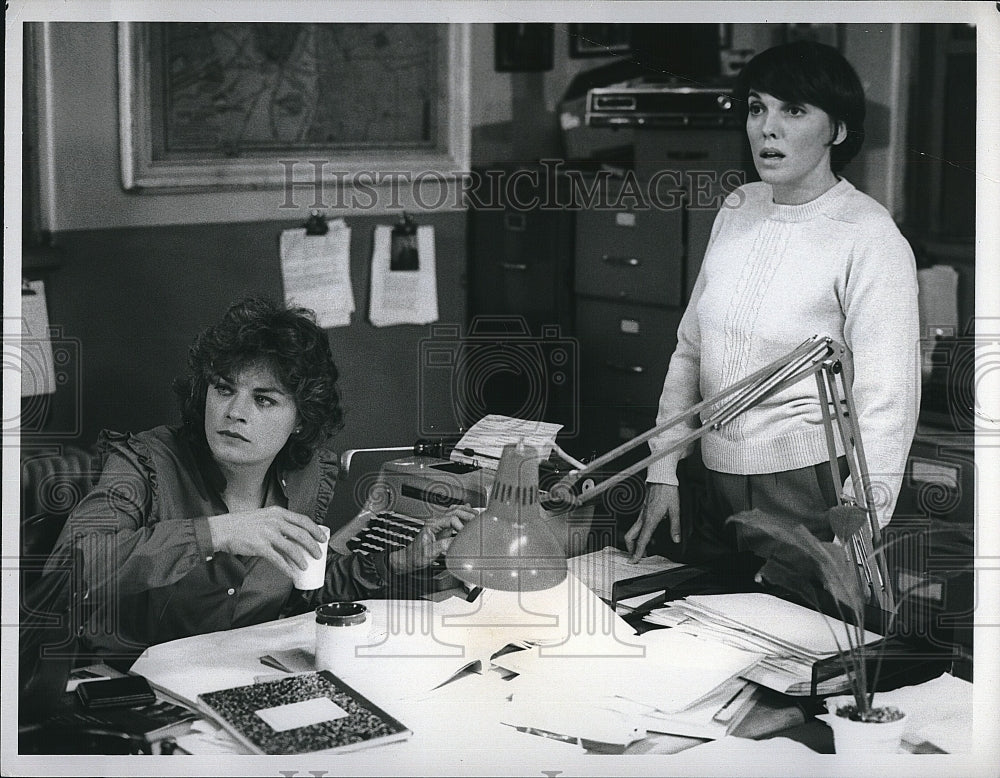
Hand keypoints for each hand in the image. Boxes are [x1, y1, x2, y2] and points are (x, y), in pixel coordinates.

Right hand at [207, 507, 327, 578]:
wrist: (222, 529)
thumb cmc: (242, 524)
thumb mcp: (264, 517)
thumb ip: (278, 523)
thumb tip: (293, 536)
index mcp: (278, 513)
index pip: (303, 520)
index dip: (316, 530)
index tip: (322, 537)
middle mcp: (275, 522)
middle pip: (301, 535)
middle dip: (313, 546)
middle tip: (318, 554)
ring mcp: (268, 534)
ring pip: (292, 548)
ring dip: (301, 559)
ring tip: (305, 566)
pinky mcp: (260, 547)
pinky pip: (278, 559)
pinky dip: (287, 568)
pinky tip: (291, 573)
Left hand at [389, 504, 475, 573]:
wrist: (409, 558)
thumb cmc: (416, 556)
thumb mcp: (429, 552)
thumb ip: (442, 546)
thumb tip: (456, 541)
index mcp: (432, 525)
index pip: (451, 519)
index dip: (460, 525)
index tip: (465, 534)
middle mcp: (435, 522)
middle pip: (454, 511)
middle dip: (466, 514)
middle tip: (476, 520)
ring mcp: (439, 524)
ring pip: (454, 511)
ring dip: (465, 511)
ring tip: (475, 515)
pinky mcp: (442, 529)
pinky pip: (453, 516)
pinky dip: (462, 513)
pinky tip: (468, 511)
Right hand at [624, 483, 679, 561]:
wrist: (661, 478)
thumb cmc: (667, 491)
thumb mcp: (675, 509)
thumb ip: (675, 526)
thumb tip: (676, 539)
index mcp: (650, 519)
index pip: (641, 540)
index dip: (637, 552)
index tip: (634, 561)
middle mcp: (643, 518)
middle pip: (630, 537)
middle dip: (631, 549)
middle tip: (638, 556)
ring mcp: (642, 514)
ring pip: (633, 532)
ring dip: (636, 542)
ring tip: (645, 549)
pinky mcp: (643, 511)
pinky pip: (638, 526)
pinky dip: (641, 534)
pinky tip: (651, 536)